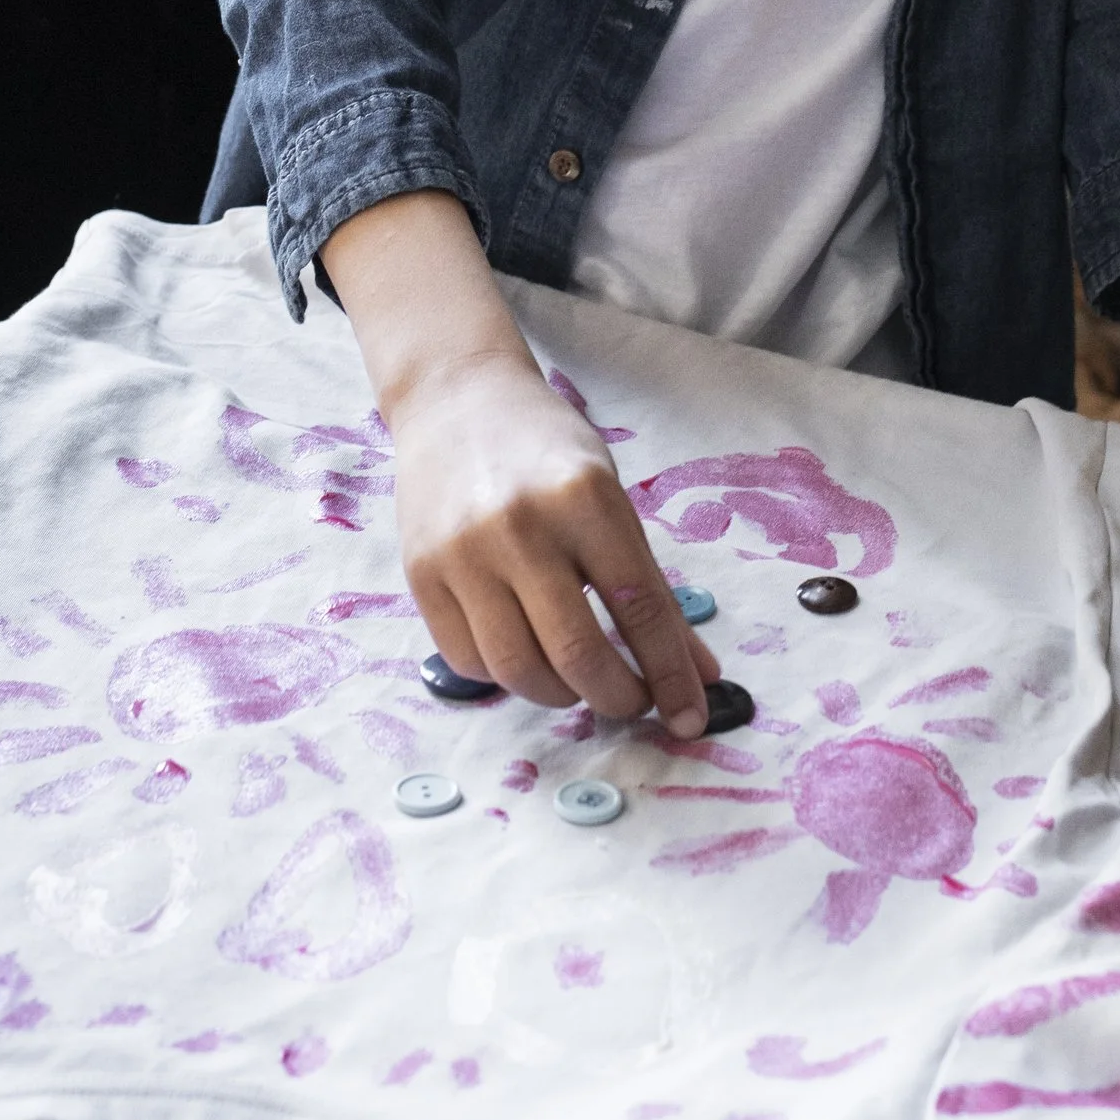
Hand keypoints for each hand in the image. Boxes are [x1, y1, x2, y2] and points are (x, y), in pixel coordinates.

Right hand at [386, 345, 716, 730]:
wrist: (456, 401)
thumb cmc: (546, 451)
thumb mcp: (611, 499)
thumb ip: (650, 588)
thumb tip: (698, 673)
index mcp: (583, 497)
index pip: (640, 607)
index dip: (671, 674)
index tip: (691, 718)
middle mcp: (520, 526)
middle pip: (577, 654)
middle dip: (618, 698)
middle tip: (633, 702)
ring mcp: (463, 553)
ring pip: (519, 670)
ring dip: (562, 696)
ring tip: (579, 682)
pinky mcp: (421, 575)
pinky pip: (469, 661)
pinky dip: (507, 678)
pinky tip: (527, 657)